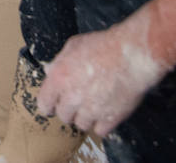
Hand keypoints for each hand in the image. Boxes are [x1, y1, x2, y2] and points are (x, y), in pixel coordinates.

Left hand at [36, 8, 167, 136]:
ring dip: (86, 117)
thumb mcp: (74, 45)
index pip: (44, 103)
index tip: (52, 106)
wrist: (131, 55)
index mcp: (59, 78)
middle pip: (63, 116)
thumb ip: (59, 61)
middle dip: (69, 110)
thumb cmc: (105, 46)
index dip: (48, 105)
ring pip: (81, 125)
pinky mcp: (110, 118)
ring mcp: (91, 110)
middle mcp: (72, 97)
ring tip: (94, 105)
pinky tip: (106, 113)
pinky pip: (100, 131)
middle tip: (78, 101)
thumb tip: (50, 72)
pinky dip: (102, 124)